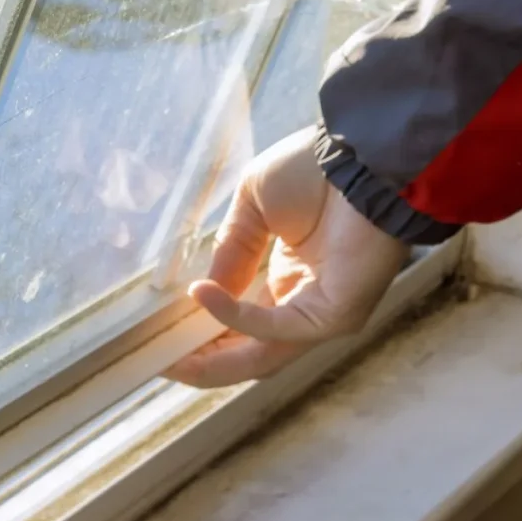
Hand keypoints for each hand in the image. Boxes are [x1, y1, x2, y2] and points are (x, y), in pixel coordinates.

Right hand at [163, 127, 411, 387]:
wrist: (363, 157)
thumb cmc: (315, 171)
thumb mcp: (254, 206)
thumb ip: (231, 250)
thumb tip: (203, 293)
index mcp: (290, 281)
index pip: (244, 325)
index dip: (203, 334)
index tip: (162, 337)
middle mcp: (305, 305)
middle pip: (248, 352)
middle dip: (201, 362)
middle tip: (158, 363)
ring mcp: (322, 316)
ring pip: (259, 355)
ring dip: (212, 360)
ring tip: (168, 357)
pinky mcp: (333, 317)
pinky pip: (275, 327)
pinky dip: (235, 316)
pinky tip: (202, 296)